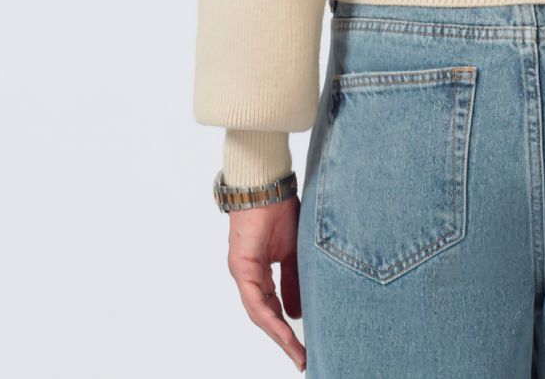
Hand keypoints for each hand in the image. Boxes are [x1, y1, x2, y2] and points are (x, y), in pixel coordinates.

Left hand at [227, 198, 305, 370]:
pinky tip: (283, 330)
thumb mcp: (294, 253)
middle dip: (283, 340)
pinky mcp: (241, 266)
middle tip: (301, 359)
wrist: (268, 184)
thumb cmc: (279, 210)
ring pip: (258, 313)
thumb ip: (293, 282)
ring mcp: (242, 272)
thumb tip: (296, 315)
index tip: (302, 349)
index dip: (286, 330)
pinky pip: (255, 299)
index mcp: (258, 272)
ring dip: (277, 335)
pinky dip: (270, 317)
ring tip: (296, 351)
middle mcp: (247, 276)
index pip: (272, 309)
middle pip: (264, 317)